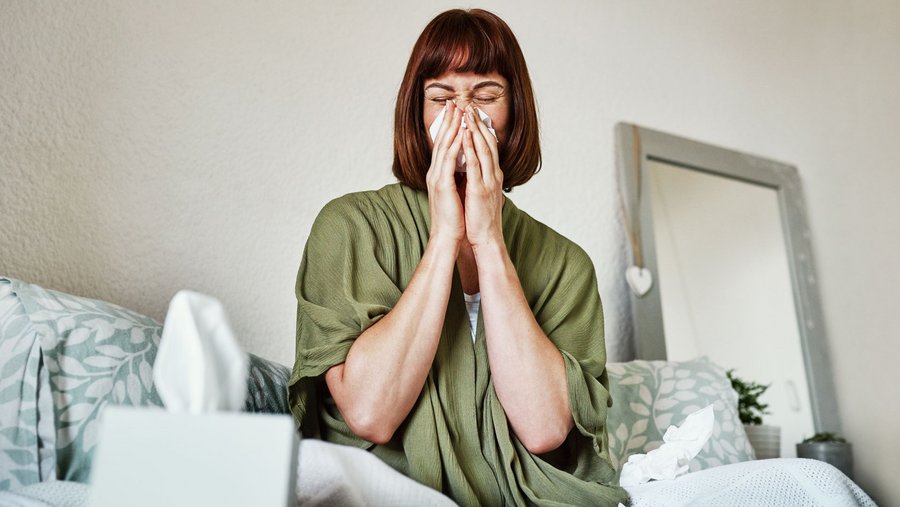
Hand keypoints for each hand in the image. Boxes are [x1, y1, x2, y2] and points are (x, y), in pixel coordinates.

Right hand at [425, 101, 465, 247]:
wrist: (447, 237)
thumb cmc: (453, 218)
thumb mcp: (456, 192)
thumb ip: (458, 178)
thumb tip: (466, 167)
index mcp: (439, 174)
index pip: (444, 146)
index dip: (449, 128)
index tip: (455, 112)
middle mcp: (435, 173)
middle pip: (441, 141)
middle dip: (448, 121)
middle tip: (454, 103)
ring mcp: (437, 178)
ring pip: (444, 147)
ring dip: (451, 128)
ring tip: (457, 111)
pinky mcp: (442, 185)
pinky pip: (448, 161)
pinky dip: (455, 146)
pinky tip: (460, 133)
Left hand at [461, 105, 503, 247]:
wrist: (485, 239)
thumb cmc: (480, 219)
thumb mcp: (480, 193)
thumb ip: (478, 179)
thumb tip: (471, 169)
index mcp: (493, 175)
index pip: (490, 147)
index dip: (482, 129)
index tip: (474, 114)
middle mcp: (494, 175)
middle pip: (488, 142)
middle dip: (479, 123)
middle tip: (470, 106)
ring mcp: (489, 181)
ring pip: (483, 149)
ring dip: (475, 129)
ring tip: (467, 113)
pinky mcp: (480, 188)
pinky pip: (475, 164)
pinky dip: (471, 147)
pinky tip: (465, 135)